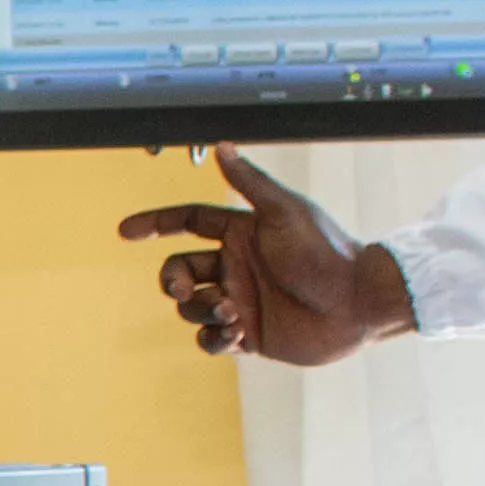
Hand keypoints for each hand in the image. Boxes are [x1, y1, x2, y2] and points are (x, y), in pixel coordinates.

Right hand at [121, 148, 414, 365]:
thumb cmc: (328, 254)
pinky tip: (236, 333)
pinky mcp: (247, 335)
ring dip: (202, 310)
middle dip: (172, 280)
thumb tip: (222, 146)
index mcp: (241, 233)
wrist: (357, 303)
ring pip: (191, 307)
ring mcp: (240, 301)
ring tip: (233, 313)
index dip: (156, 223)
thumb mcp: (286, 212)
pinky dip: (214, 338)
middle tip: (185, 287)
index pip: (188, 222)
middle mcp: (236, 266)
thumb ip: (249, 181)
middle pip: (178, 270)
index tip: (127, 231)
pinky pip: (210, 340)